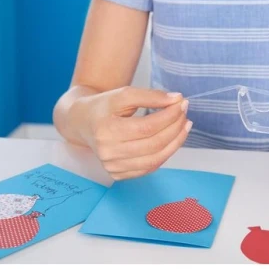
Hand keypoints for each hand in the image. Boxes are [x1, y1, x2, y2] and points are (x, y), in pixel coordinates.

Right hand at [70, 86, 190, 179]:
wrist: (83, 123)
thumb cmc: (104, 107)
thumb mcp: (123, 94)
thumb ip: (150, 95)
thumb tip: (177, 99)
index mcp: (106, 130)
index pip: (147, 127)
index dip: (169, 116)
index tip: (182, 103)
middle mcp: (108, 153)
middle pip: (154, 144)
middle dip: (175, 127)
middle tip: (185, 113)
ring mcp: (113, 167)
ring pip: (155, 159)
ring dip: (176, 142)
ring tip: (184, 126)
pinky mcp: (119, 175)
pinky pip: (150, 167)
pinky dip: (165, 154)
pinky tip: (173, 139)